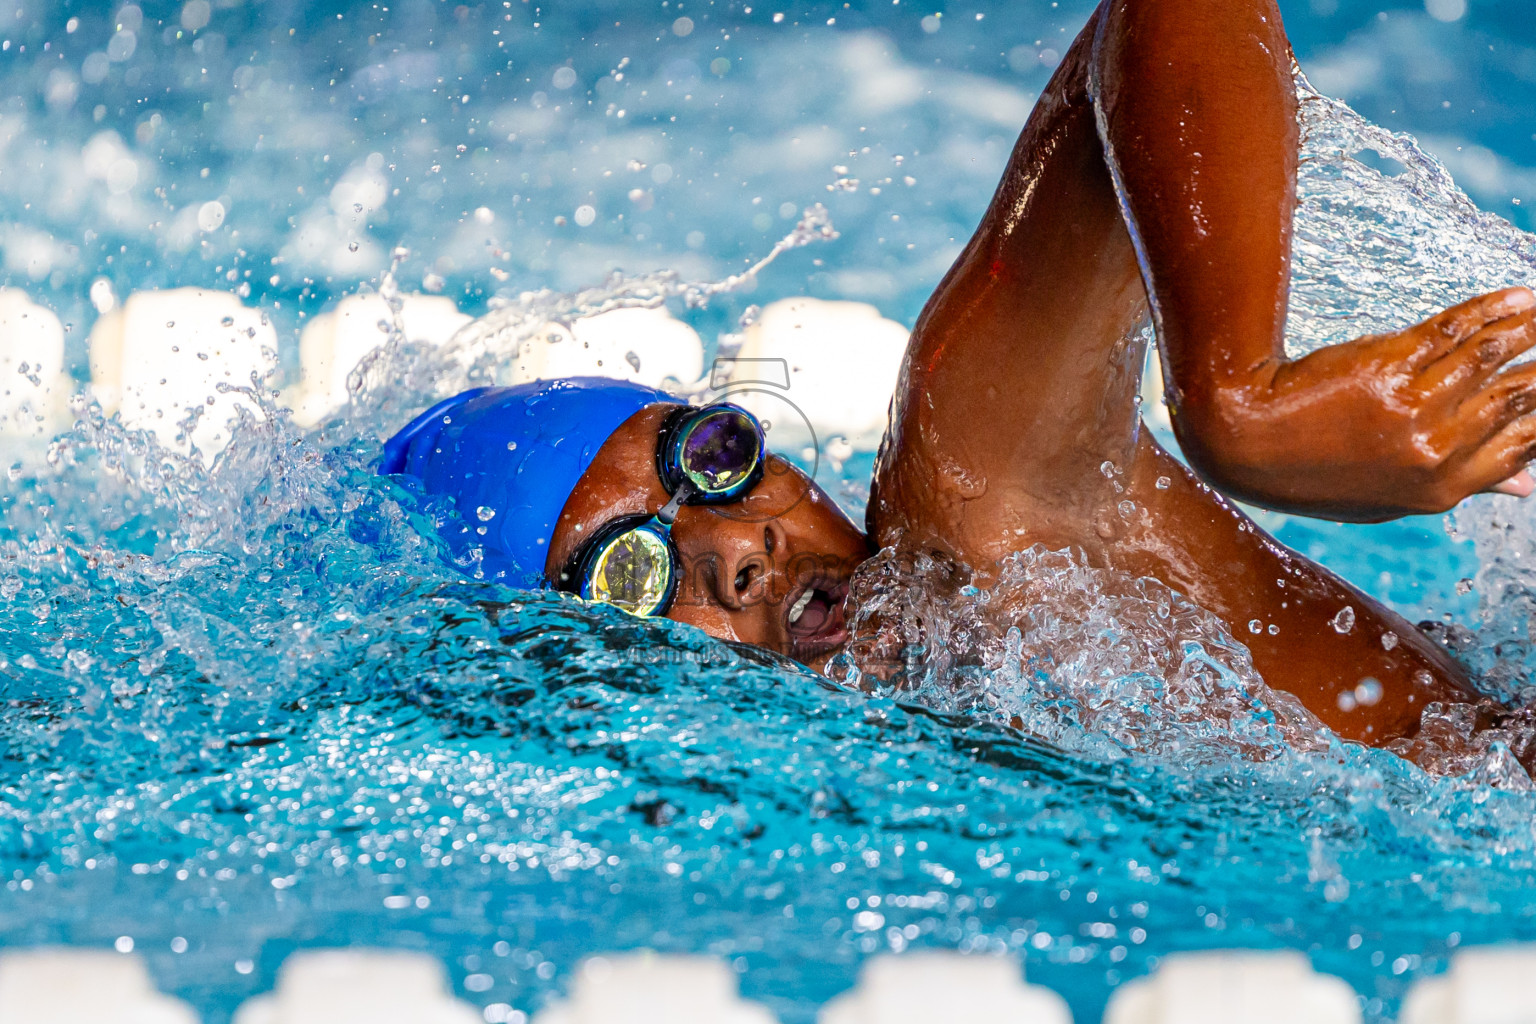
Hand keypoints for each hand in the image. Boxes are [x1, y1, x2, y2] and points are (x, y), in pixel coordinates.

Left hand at [1172, 288, 1535, 521]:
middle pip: (1519, 399)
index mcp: (1439, 491)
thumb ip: (1459, 484)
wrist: (1242, 438)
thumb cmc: (1312, 469)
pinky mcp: (1390, 366)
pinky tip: (1519, 297)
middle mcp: (1435, 451)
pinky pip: (1458, 330)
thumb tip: (1530, 486)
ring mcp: (1415, 408)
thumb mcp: (1385, 496)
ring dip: (1530, 328)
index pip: (1523, 446)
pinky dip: (1495, 309)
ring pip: (1496, 356)